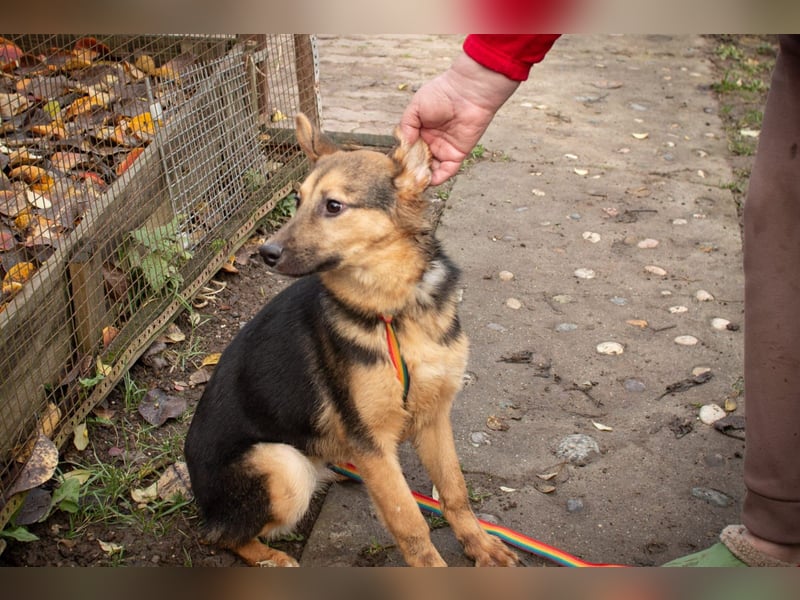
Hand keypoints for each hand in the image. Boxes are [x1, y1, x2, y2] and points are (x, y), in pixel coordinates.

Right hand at [399, 53, 519, 185]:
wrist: (467, 92)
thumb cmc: (441, 94)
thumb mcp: (415, 108)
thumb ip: (406, 127)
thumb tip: (403, 147)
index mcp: (421, 130)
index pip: (410, 150)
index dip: (404, 158)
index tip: (396, 167)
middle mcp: (432, 142)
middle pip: (419, 162)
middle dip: (412, 171)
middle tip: (403, 179)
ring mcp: (444, 149)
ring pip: (432, 169)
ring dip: (423, 177)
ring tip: (414, 182)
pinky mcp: (457, 155)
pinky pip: (447, 171)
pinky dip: (438, 178)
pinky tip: (428, 181)